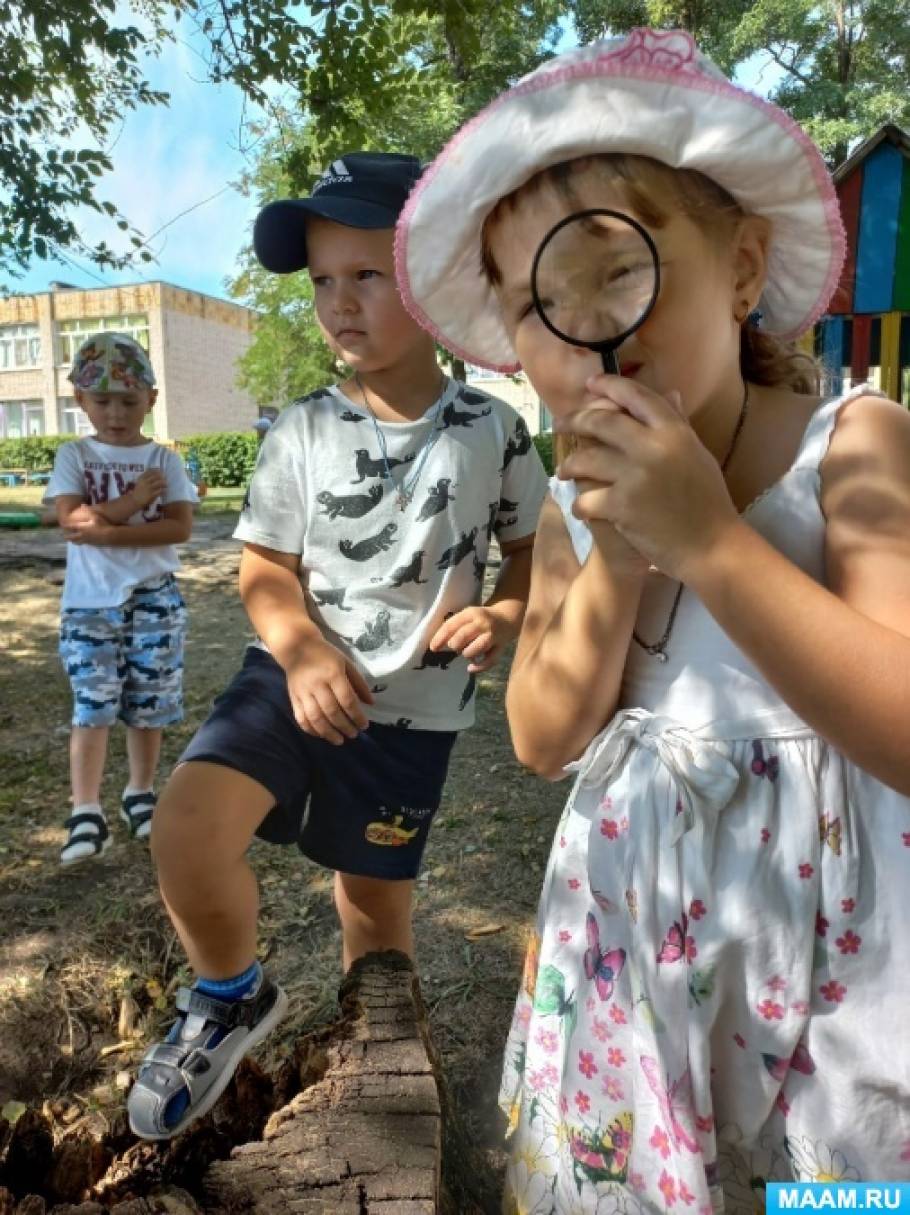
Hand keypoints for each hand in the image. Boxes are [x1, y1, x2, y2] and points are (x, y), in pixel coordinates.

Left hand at [63, 514, 113, 544]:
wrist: (109, 536)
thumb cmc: (102, 525)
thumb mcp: (95, 516)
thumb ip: (88, 511)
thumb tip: (82, 505)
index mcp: (82, 528)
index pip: (70, 527)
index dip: (66, 526)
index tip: (63, 525)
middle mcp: (82, 535)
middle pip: (71, 537)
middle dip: (67, 536)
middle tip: (64, 535)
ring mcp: (87, 540)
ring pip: (76, 542)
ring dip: (73, 540)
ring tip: (71, 539)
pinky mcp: (91, 544)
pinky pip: (83, 544)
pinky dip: (80, 542)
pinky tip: (81, 541)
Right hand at [131, 469, 166, 506]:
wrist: (134, 501)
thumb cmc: (138, 492)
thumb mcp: (139, 483)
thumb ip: (145, 478)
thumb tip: (154, 474)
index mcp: (141, 478)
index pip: (150, 471)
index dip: (156, 470)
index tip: (161, 471)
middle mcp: (145, 482)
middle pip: (156, 476)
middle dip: (162, 476)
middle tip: (166, 477)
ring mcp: (148, 488)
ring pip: (159, 482)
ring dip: (164, 483)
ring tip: (166, 484)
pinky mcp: (151, 494)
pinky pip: (160, 491)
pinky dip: (164, 490)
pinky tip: (165, 491)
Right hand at [284, 639, 373, 744]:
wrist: (296, 647)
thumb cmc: (325, 655)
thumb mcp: (346, 663)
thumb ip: (358, 683)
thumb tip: (371, 703)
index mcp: (333, 674)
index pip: (347, 699)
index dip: (357, 715)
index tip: (364, 725)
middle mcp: (317, 684)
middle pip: (331, 711)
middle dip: (344, 726)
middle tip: (354, 734)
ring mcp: (303, 692)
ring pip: (315, 718)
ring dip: (328, 733)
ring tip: (339, 740)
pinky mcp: (293, 698)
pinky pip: (301, 718)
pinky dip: (311, 730)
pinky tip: (321, 735)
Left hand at [429, 605, 513, 672]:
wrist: (507, 617)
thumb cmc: (481, 619)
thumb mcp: (467, 616)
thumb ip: (454, 627)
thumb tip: (437, 644)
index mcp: (471, 613)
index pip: (451, 626)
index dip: (440, 638)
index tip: (433, 648)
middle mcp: (482, 623)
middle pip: (463, 636)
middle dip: (454, 645)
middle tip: (454, 647)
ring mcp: (493, 635)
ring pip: (476, 648)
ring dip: (467, 653)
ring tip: (465, 653)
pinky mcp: (501, 647)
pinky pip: (490, 660)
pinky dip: (479, 667)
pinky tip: (471, 667)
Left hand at [556, 375, 739, 581]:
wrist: (712, 546)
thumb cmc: (708, 502)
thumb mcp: (697, 456)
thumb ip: (679, 424)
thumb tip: (670, 393)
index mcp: (675, 431)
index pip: (637, 396)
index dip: (610, 385)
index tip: (590, 384)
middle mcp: (653, 447)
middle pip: (602, 422)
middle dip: (575, 420)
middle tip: (559, 424)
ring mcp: (636, 475)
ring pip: (587, 459)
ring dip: (570, 465)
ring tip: (564, 470)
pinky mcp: (622, 505)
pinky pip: (586, 498)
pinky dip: (580, 505)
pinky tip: (579, 509)